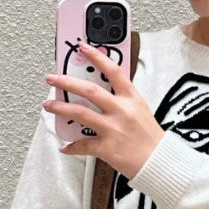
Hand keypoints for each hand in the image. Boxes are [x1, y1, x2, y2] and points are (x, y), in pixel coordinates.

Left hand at [44, 39, 165, 177]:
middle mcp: (121, 111)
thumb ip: (122, 99)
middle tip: (52, 78)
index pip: (113, 71)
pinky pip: (83, 145)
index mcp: (131, 98)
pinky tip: (65, 146)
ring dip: (60, 108)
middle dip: (66, 82)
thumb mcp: (140, 110)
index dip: (97, 56)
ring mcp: (113, 129)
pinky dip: (71, 146)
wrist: (159, 161)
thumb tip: (100, 92)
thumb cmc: (150, 137)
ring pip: (80, 113)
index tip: (83, 47)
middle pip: (89, 90)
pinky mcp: (107, 147)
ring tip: (49, 105)